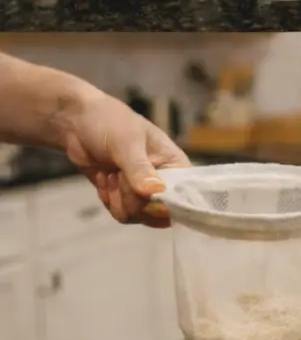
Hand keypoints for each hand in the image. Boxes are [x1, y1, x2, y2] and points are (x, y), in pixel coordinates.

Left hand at [61, 91, 189, 227]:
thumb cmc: (111, 123)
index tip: (144, 193)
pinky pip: (122, 214)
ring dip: (118, 199)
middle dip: (133, 199)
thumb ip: (140, 169)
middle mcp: (164, 181)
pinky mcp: (124, 197)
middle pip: (158, 211)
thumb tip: (155, 192)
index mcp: (175, 165)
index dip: (166, 202)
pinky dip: (109, 200)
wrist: (78, 123)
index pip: (184, 195)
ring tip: (112, 173)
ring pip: (138, 215)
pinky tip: (105, 178)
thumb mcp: (126, 143)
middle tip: (120, 174)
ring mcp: (143, 192)